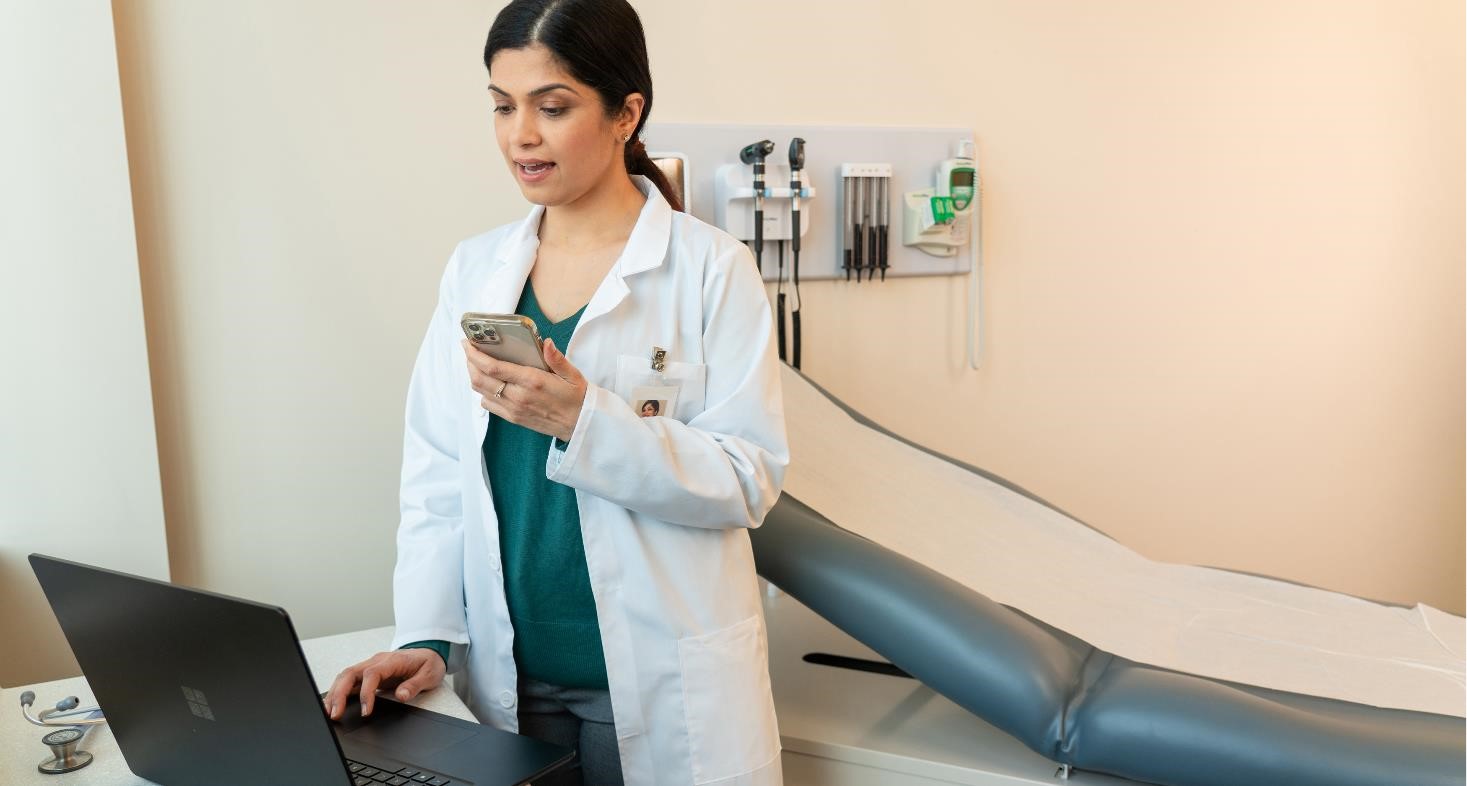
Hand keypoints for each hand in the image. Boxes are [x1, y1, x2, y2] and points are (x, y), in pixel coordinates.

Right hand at [323, 648, 444, 718]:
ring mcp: (371, 666)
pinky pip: (350, 680)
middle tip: (335, 714)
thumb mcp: (429, 674)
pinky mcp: (368, 673)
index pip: (371, 674)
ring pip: (346, 676)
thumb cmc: (428, 662)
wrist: (429, 652)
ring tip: (329, 712)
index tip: (366, 711)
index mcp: (391, 660)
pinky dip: (339, 691)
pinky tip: (332, 703)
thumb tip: (402, 695)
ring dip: (335, 693)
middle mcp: (377, 661)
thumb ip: (415, 685)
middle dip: (340, 694)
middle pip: (351, 673)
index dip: (366, 693)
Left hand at [464, 338, 587, 440]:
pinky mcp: (513, 418)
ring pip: (481, 391)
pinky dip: (483, 391)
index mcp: (532, 381)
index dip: (475, 354)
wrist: (580, 425)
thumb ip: (556, 358)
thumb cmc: (577, 398)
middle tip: (469, 349)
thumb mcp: (572, 374)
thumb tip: (545, 343)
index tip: (467, 343)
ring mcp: (513, 409)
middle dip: (469, 362)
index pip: (493, 367)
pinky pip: (488, 404)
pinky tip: (490, 381)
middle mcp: (518, 396)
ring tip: (476, 363)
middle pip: (480, 379)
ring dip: (474, 375)